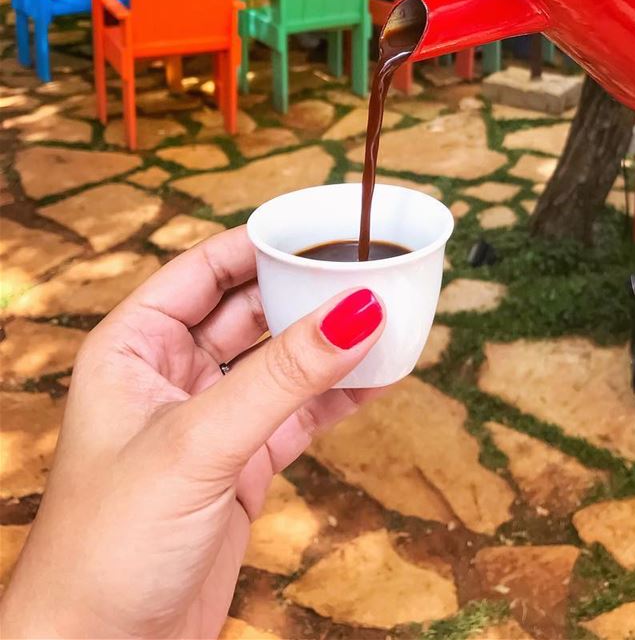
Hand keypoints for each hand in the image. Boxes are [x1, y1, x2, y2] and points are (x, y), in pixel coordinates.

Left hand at [0, 228, 384, 638]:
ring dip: (328, 344)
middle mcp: (169, 375)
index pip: (205, 268)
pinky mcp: (239, 467)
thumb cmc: (107, 546)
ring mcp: (209, 422)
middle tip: (368, 272)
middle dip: (305, 290)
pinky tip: (379, 379)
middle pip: (249, 309)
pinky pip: (297, 414)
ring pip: (279, 362)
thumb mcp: (200, 443)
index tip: (325, 228)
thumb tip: (356, 310)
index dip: (262, 243)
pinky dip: (338, 397)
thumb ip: (282, 375)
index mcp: (132, 346)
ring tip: (388, 318)